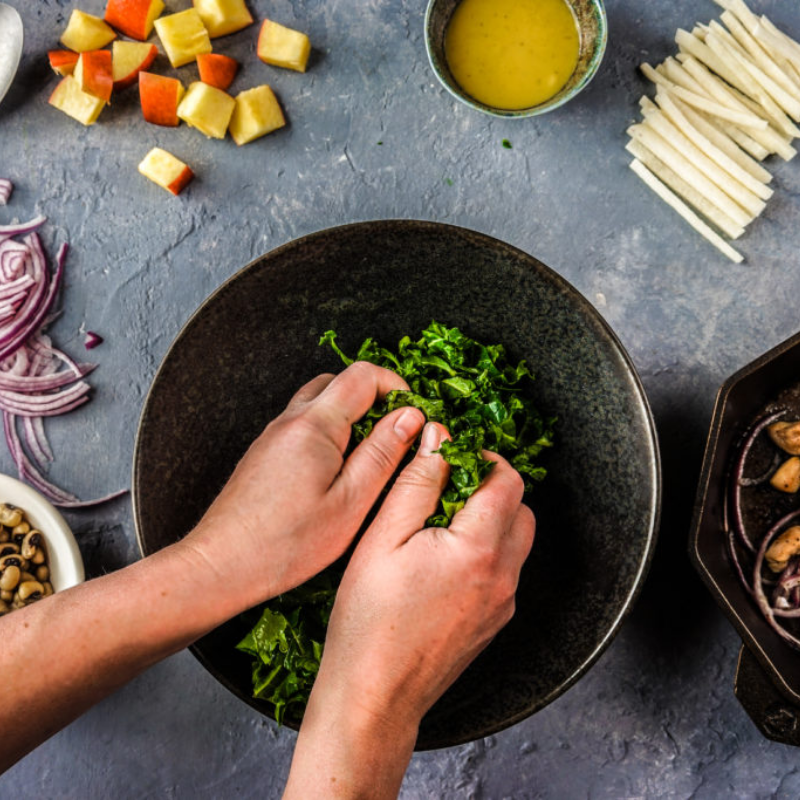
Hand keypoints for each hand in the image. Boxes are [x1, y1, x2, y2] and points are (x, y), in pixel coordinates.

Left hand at [181, 362, 426, 610]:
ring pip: (320, 403)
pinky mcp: (266, 453)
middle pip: (339, 382)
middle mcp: (290, 420)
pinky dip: (330, 433)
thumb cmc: (286, 544)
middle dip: (375, 398)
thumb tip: (411, 417)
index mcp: (315, 425)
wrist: (221, 565)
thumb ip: (384, 454)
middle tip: (396, 434)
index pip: (364, 376)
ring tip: (370, 457)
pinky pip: (304, 425)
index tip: (415, 416)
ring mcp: (274, 435)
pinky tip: (338, 473)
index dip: (397, 388)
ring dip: (351, 416)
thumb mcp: (351, 502)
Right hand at [285, 422, 533, 798]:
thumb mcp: (383, 538)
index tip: (454, 456)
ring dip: (490, 519)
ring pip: (516, 540)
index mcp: (478, 549)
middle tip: (447, 487)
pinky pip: (504, 571)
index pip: (507, 480)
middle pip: (521, 508)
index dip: (483, 458)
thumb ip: (416, 483)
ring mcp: (502, 603)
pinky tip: (443, 561)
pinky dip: (485, 552)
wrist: (374, 697)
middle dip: (490, 487)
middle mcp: (502, 576)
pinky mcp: (494, 622)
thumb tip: (438, 438)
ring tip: (441, 524)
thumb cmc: (369, 620)